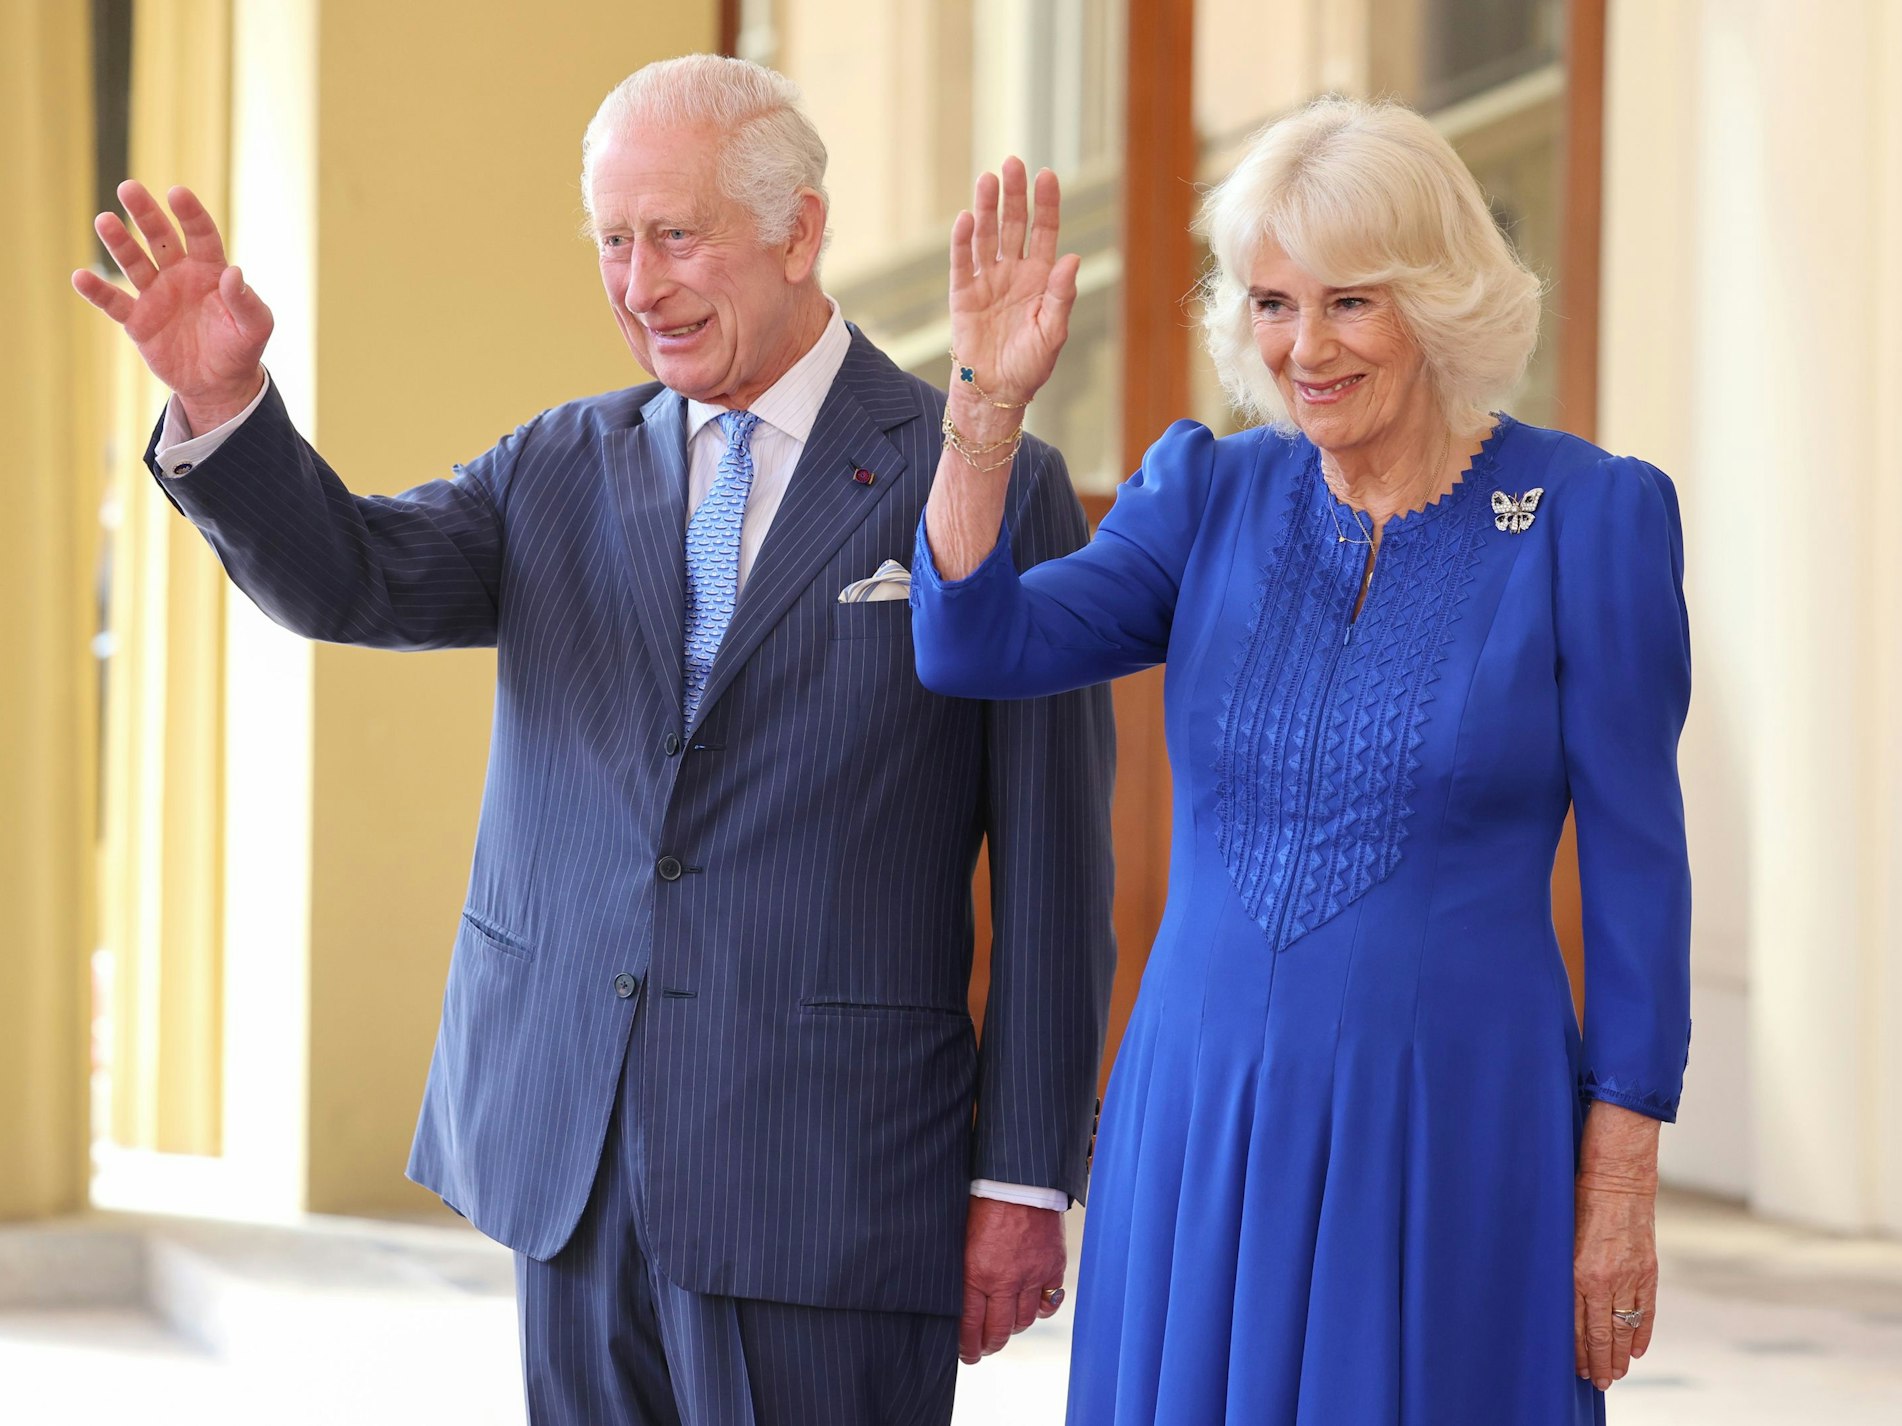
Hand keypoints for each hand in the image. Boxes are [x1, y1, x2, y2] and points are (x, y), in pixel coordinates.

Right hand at [71, 181, 271, 432]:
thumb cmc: (240, 349)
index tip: (177, 193)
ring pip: (134, 262)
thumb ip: (247, 302)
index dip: (190, 215)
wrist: (219, 384)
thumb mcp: (255, 328)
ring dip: (119, 243)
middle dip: (145, 214)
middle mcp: (179, 276)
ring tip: (104, 220)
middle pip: (160, 238)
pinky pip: (114, 302)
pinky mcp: (138, 320)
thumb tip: (236, 273)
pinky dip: (98, 291)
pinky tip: (80, 277)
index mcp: (210, 271)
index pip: (200, 235)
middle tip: (128, 188)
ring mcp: (156, 296)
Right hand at [947, 157, 1080, 422]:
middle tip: (1013, 163)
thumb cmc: (1030, 365)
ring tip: (988, 179)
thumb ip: (1061, 296)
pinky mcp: (962, 293)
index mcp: (1040, 277)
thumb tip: (1072, 258)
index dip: (1045, 204)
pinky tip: (967, 218)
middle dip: (1014, 195)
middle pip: (1013, 224)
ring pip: (986, 236)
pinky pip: (962, 262)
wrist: (997, 390)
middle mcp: (1013, 272)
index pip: (1043, 231)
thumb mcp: (1053, 332)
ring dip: (987, 208)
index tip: (1046, 175)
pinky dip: (963, 241)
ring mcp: (986, 280)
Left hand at [960, 1196, 1066, 1364]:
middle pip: (999, 1332)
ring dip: (1013, 1328)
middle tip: (983, 1349)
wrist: (1017, 1180)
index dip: (968, 1347)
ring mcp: (1032, 1275)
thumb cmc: (982, 1204)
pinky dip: (1040, 1309)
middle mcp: (1006, 1280)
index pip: (970, 1327)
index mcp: (976, 1273)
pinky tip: (1030, 1306)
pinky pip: (1048, 1303)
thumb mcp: (960, 1239)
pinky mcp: (1053, 1266)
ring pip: (1024, 1321)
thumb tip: (955, 1304)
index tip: (966, 1354)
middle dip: (989, 1346)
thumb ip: (961, 1273)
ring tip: (1004, 1327)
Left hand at [1573, 1106, 1660, 1391]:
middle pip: (1602, 1333)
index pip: (1577, 1324)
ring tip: (1617, 1374)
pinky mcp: (1648, 1270)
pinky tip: (1637, 1350)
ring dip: (1621, 1354)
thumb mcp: (1560, 1235)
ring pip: (1625, 1327)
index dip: (1578, 1350)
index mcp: (1576, 1271)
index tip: (1577, 1370)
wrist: (1617, 1178)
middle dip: (1599, 1362)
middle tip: (1599, 1383)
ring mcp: (1629, 1276)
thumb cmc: (1578, 1200)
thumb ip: (1562, 1268)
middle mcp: (1603, 1279)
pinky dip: (1642, 1332)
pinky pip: (1646, 1310)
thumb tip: (1557, 1297)